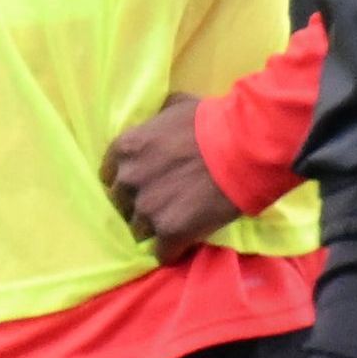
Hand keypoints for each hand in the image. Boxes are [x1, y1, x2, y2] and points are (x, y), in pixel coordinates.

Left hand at [102, 96, 238, 256]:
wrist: (247, 147)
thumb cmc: (215, 121)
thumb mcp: (177, 104)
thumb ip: (156, 119)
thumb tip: (157, 122)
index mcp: (124, 149)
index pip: (109, 176)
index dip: (130, 181)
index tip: (147, 183)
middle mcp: (128, 180)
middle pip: (122, 205)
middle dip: (139, 204)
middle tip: (166, 202)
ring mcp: (147, 208)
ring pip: (138, 230)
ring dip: (156, 228)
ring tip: (179, 223)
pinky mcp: (170, 232)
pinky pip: (162, 253)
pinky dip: (173, 250)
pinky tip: (186, 243)